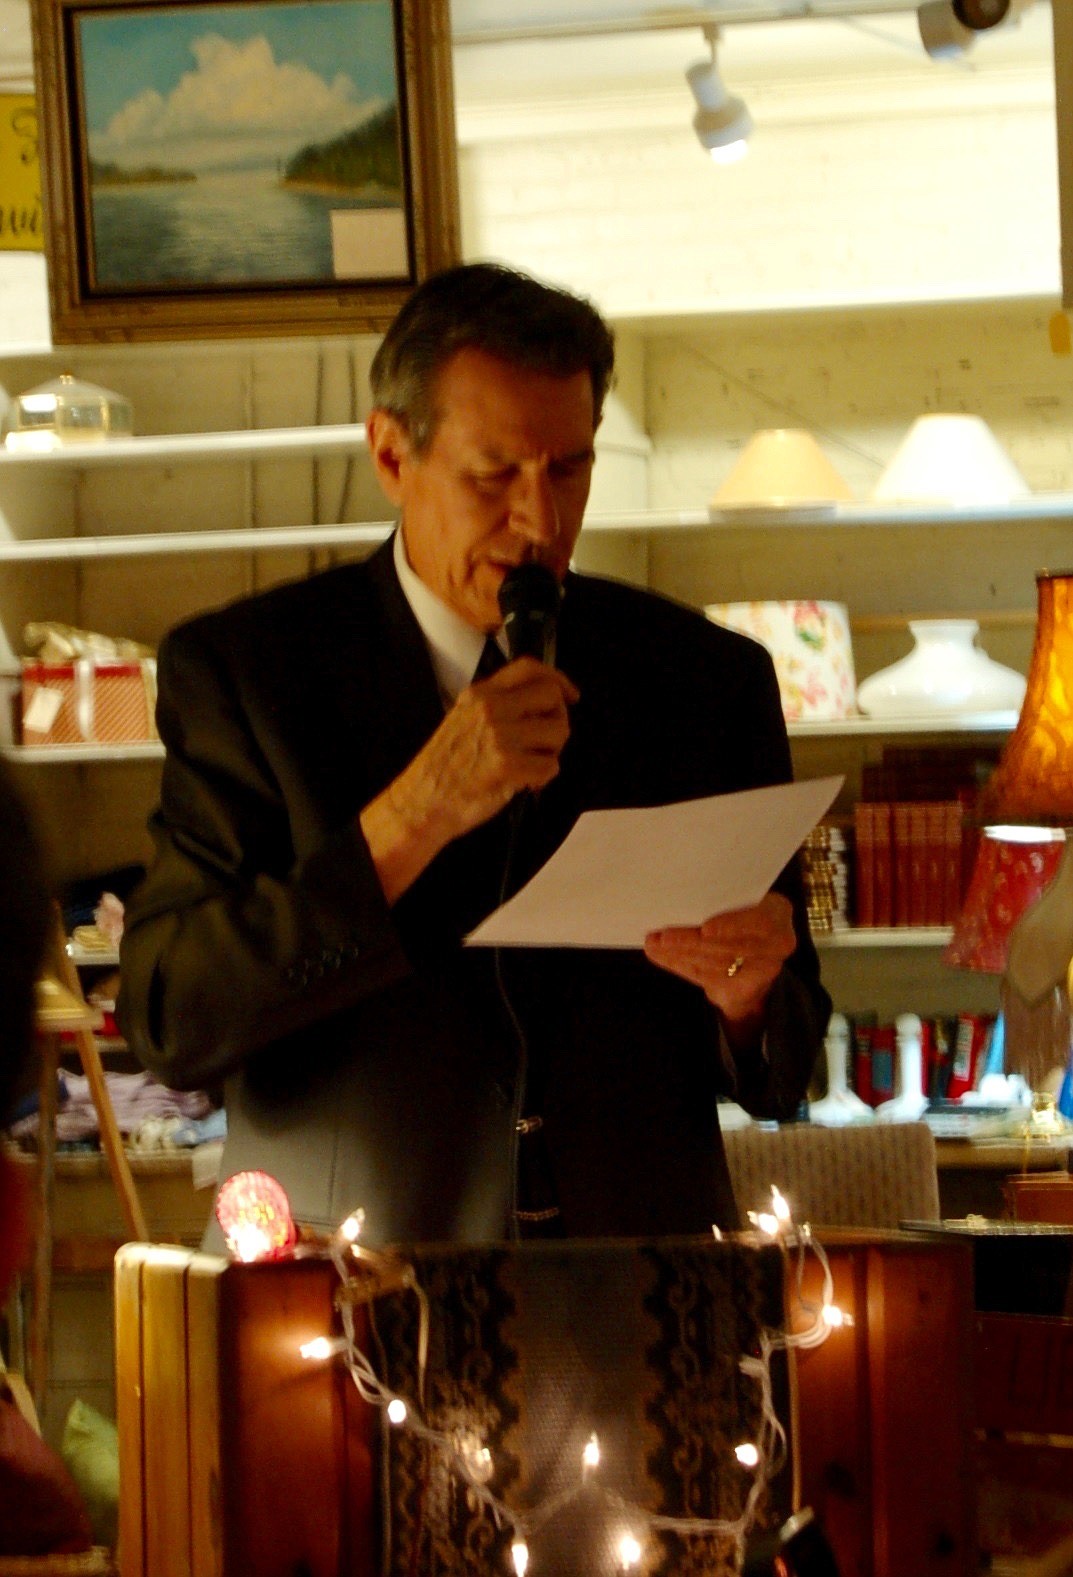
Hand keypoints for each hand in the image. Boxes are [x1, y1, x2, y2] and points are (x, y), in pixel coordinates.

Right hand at [419, 656, 578, 832]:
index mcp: (481, 694)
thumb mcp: (464, 718)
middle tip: (546, 742)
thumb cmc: (445, 767)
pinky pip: (551, 766)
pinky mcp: (506, 765)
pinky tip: (525, 784)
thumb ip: (499, 705)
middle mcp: (490, 708)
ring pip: (558, 732)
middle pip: (551, 697)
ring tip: (530, 766)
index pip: (529, 668)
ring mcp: (499, 736)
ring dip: (552, 752)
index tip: (570, 695)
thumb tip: (543, 705)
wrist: (422, 803)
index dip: (557, 679)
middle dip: (558, 720)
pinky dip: (543, 778)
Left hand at [643, 893, 795, 1041]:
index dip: (731, 926)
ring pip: (715, 964)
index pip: (760, 922)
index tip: (706, 929)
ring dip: (681, 954)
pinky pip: (706, 977)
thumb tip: (680, 894)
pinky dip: (679, 964)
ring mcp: (762, 971)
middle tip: (664, 936)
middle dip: (693, 941)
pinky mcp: (743, 990)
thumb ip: (722, 900)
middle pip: (731, 947)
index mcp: (778, 914)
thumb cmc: (741, 916)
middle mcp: (777, 945)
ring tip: (656, 943)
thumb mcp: (742, 902)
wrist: (755, 956)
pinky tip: (660, 954)